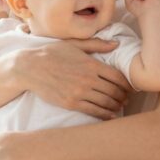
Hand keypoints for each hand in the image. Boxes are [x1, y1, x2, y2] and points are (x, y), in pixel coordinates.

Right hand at [17, 39, 131, 119]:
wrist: (30, 68)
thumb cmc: (51, 53)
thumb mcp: (74, 44)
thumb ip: (96, 45)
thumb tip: (116, 44)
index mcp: (91, 64)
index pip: (117, 76)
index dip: (127, 84)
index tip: (130, 87)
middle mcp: (88, 79)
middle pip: (114, 91)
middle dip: (124, 96)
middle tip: (128, 99)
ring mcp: (79, 92)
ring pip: (106, 102)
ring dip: (117, 106)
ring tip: (120, 106)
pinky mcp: (71, 103)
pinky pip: (94, 111)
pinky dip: (105, 115)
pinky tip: (111, 115)